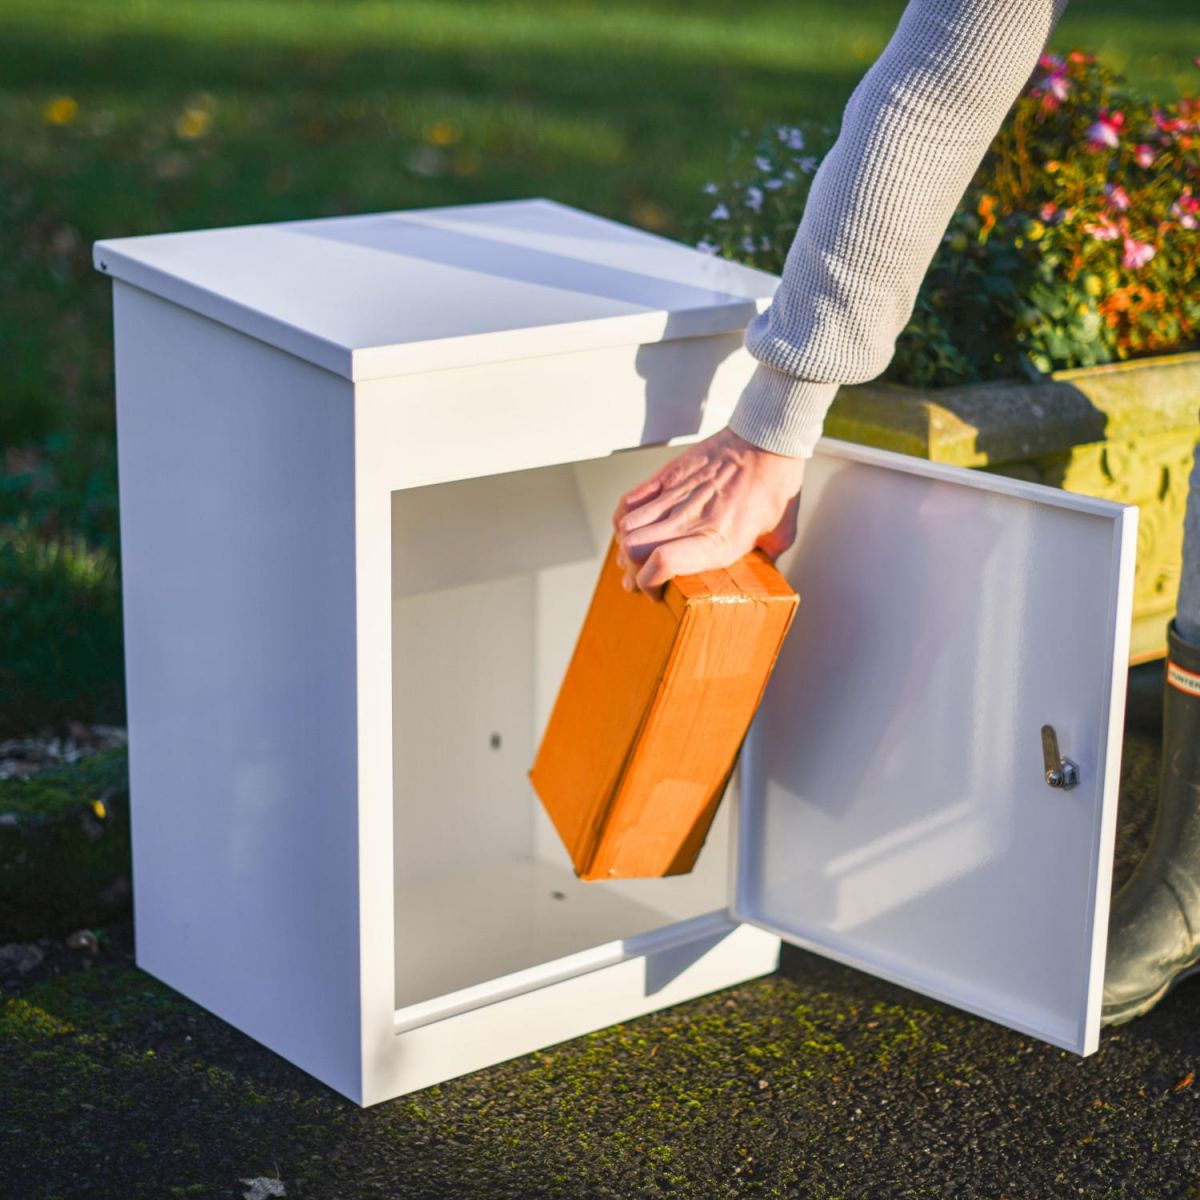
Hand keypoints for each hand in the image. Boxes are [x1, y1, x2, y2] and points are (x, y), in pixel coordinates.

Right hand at [612, 426, 805, 597]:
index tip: (655, 592)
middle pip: (633, 550)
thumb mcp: (781, 534)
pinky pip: (628, 503)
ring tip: (637, 555)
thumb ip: (767, 560)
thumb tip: (764, 576)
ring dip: (625, 548)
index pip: (662, 563)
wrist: (767, 438)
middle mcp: (690, 520)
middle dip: (631, 572)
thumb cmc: (776, 485)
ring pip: (625, 529)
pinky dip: (622, 520)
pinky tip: (633, 528)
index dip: (648, 583)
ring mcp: (674, 496)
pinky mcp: (667, 476)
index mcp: (718, 540)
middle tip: (642, 577)